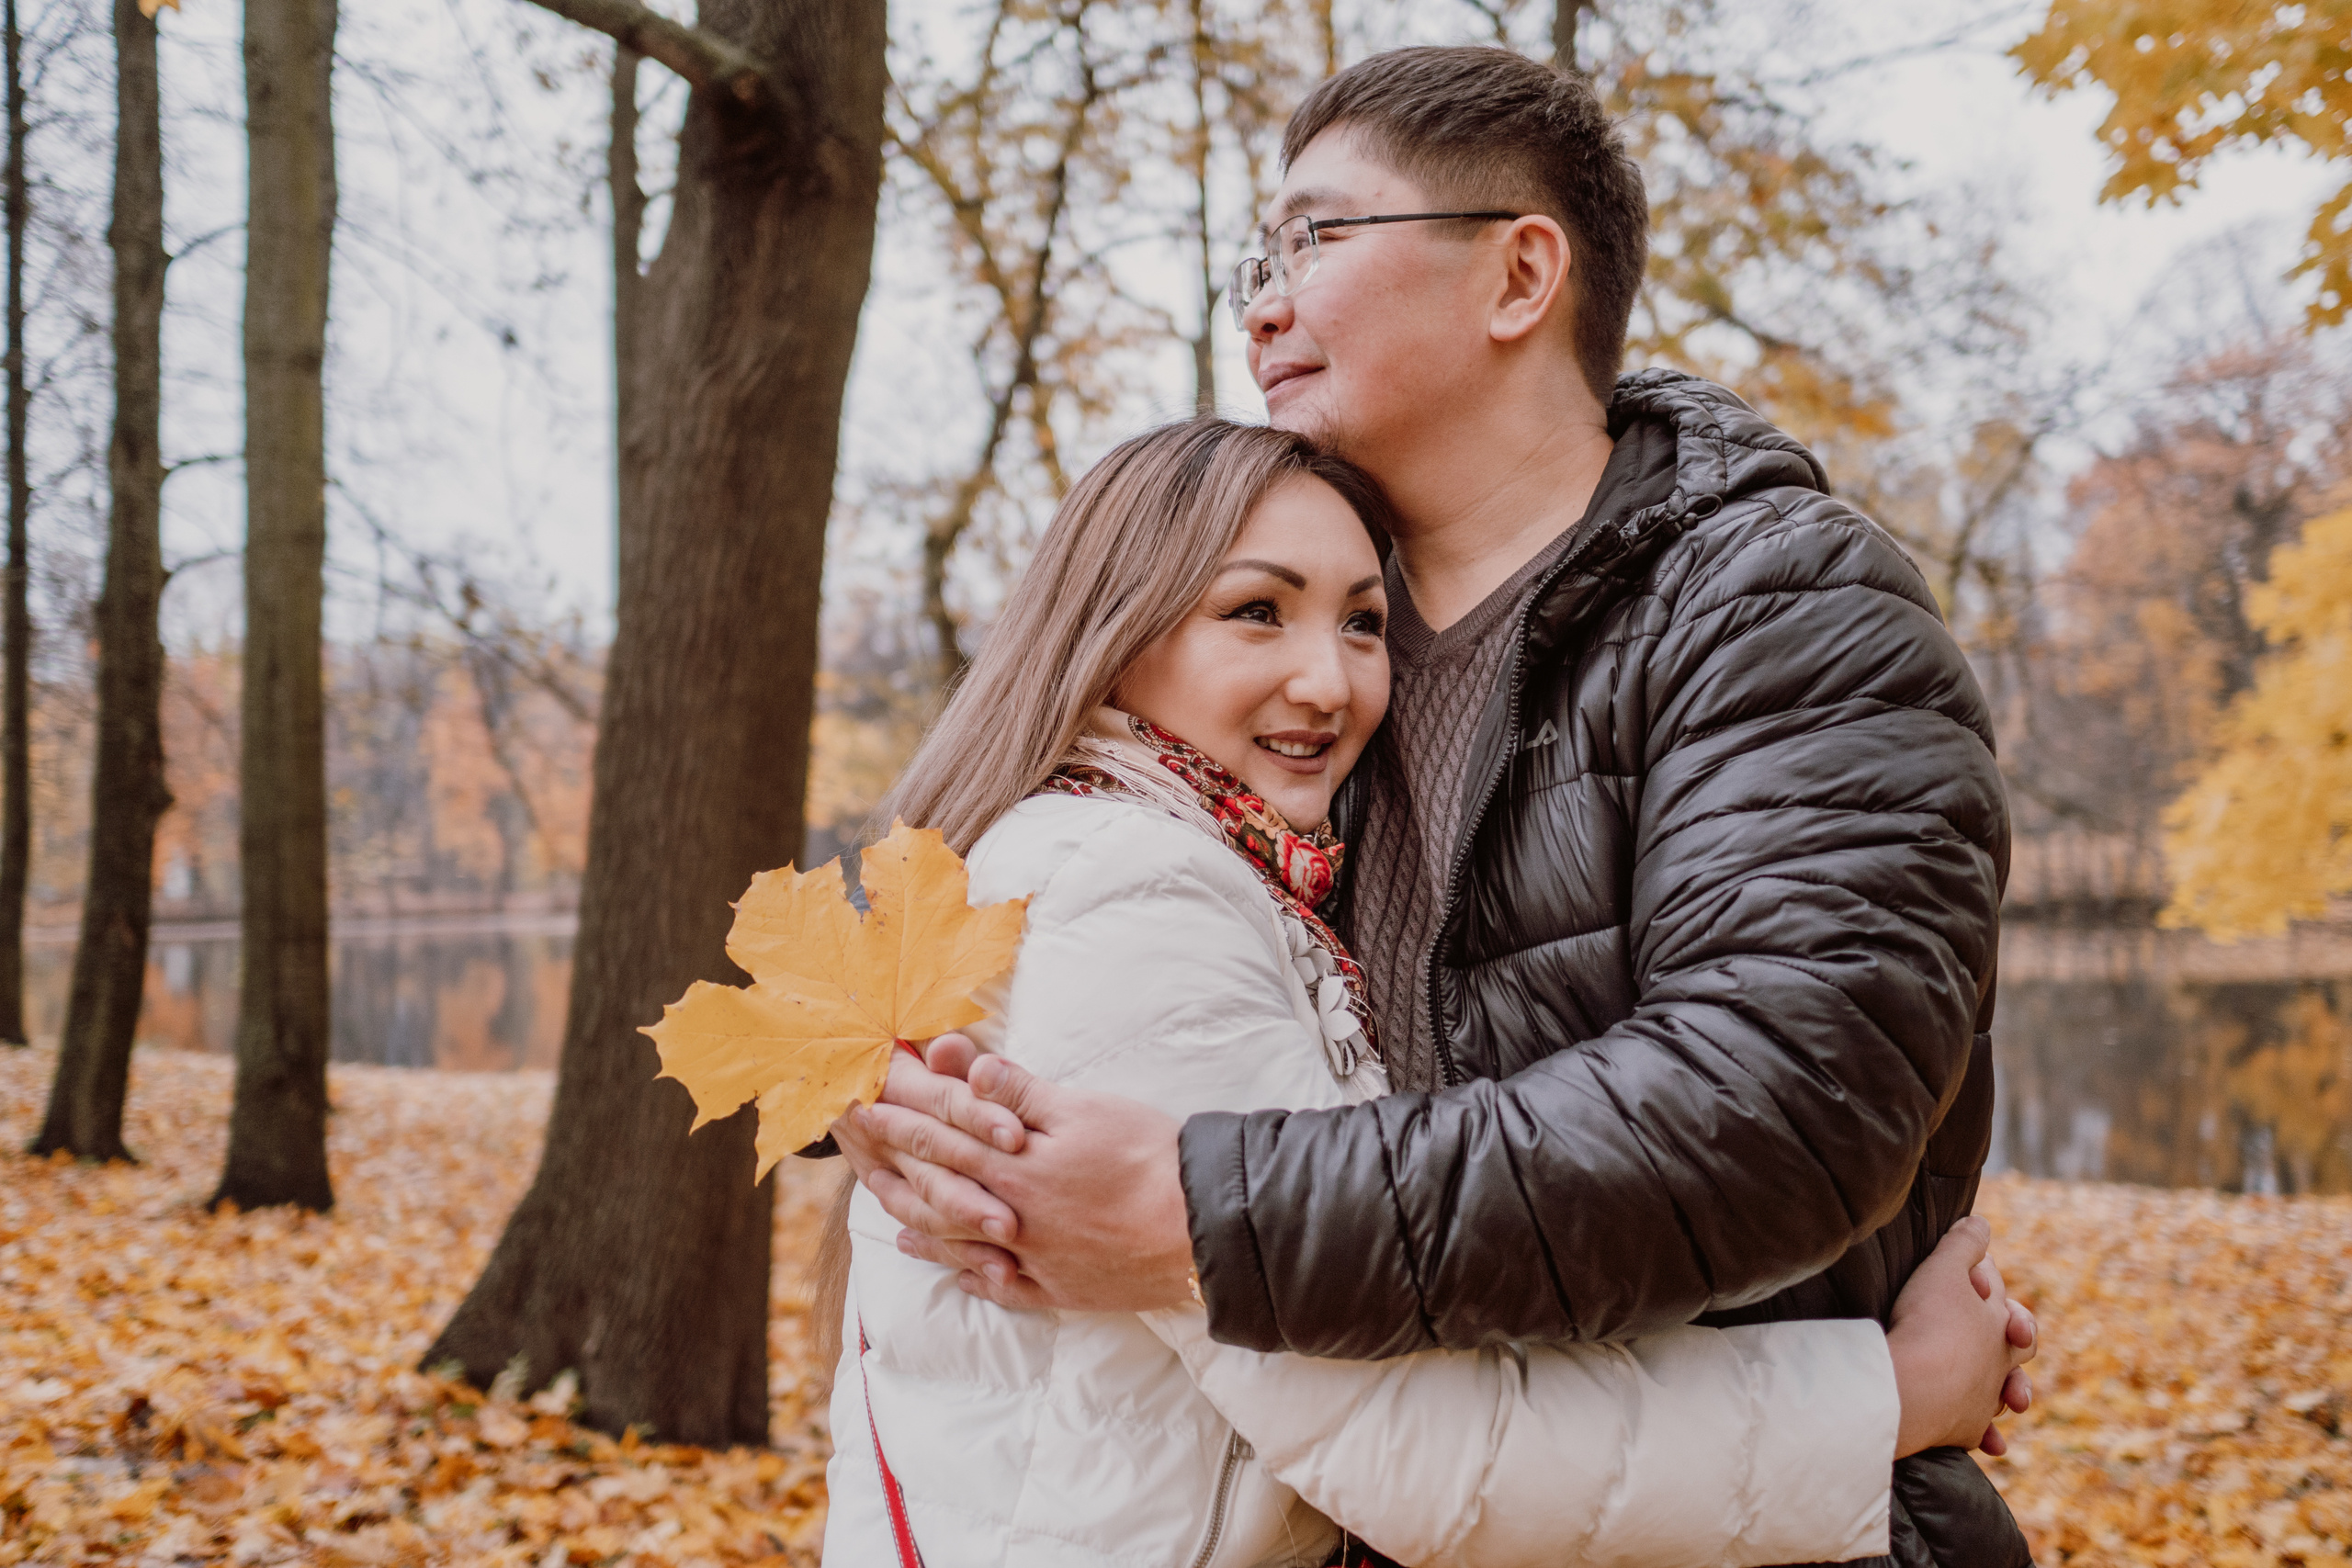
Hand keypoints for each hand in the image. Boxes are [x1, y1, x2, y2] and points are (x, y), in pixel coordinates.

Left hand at [832, 1035, 1196, 1312]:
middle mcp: (1013, 1218)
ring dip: (926, 1231)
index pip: (942, 1142)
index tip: (864, 1111)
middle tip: (863, 1161)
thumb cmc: (1147, 1157)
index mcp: (1014, 1168)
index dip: (901, 1124)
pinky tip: (962, 1276)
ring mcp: (1035, 1259)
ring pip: (964, 1245)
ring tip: (896, 1224)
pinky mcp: (1063, 1289)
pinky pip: (1006, 1288)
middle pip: (942, 1193)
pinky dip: (976, 1280)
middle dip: (898, 1173)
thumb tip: (968, 1070)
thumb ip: (1020, 1095)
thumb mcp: (1082, 1110)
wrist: (1198, 1226)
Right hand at [1886, 1216, 2037, 1458]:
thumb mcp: (1944, 1268)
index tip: (1972, 1274)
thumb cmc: (1929, 1324)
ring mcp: (1984, 1399)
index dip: (1989, 1283)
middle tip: (2010, 1329)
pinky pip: (1981, 1434)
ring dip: (2009, 1391)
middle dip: (2017, 1336)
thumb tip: (1981, 1221)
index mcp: (2000, 1324)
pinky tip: (1992, 1443)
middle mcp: (2000, 1363)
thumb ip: (1964, 1243)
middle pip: (2019, 1348)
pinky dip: (1988, 1436)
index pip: (2004, 1298)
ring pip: (2006, 1393)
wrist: (1912, 1388)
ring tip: (2010, 1395)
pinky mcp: (1964, 1430)